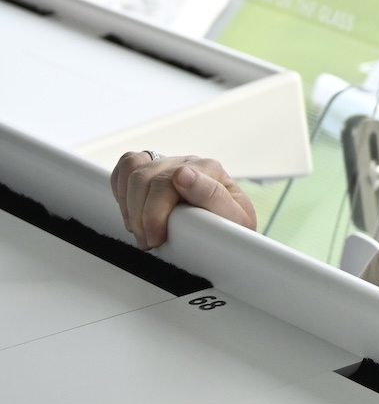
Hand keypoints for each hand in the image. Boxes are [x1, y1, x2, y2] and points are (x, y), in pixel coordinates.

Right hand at [110, 151, 256, 249]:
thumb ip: (213, 196)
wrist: (228, 228)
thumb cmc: (231, 225)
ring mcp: (168, 163)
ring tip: (139, 230)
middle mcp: (187, 162)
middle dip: (140, 214)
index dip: (155, 213)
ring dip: (128, 204)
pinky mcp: (153, 168)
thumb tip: (183, 174)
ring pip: (132, 169)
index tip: (155, 237)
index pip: (169, 181)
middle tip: (148, 241)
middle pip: (145, 177)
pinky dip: (120, 188)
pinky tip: (130, 210)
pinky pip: (125, 166)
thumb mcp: (235, 218)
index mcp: (210, 170)